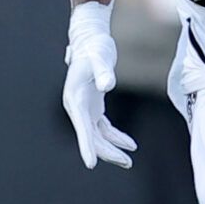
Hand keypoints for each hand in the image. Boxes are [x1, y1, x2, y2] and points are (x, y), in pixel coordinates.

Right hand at [61, 2, 134, 169]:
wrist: (90, 39)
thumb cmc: (94, 47)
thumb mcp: (100, 58)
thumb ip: (103, 72)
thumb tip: (107, 85)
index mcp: (75, 99)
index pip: (82, 128)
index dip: (87, 146)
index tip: (91, 164)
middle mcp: (77, 107)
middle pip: (91, 137)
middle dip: (107, 151)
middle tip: (127, 162)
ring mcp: (85, 108)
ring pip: (97, 136)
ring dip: (112, 148)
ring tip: (129, 161)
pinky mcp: (93, 106)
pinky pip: (103, 128)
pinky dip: (115, 137)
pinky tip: (129, 144)